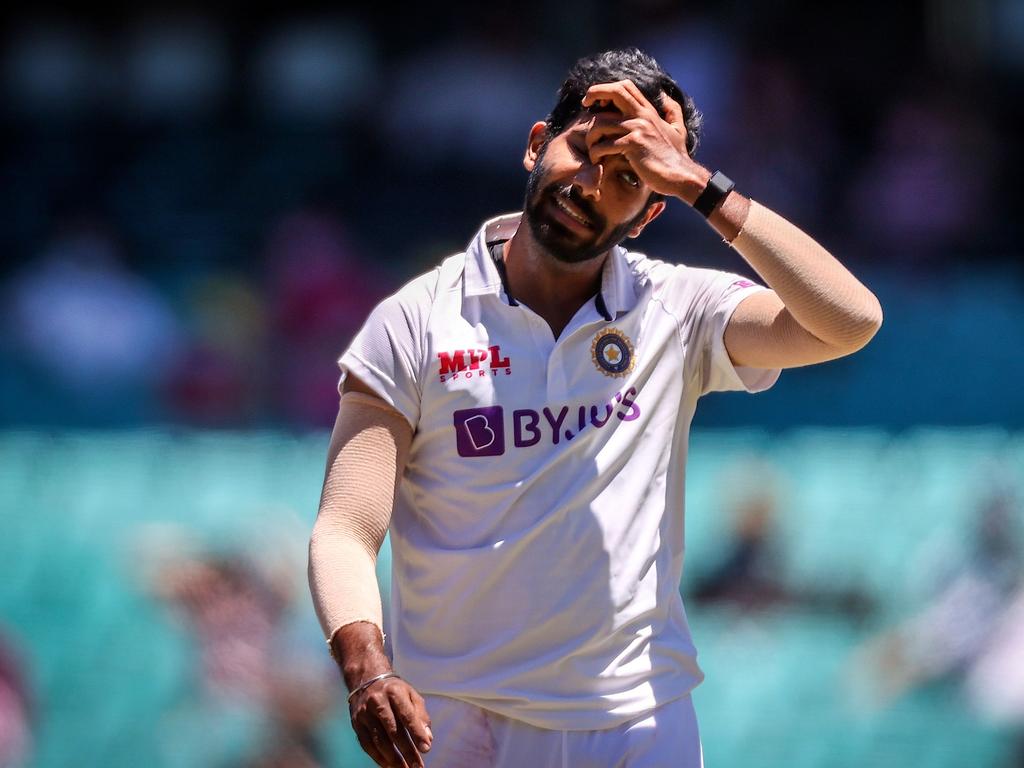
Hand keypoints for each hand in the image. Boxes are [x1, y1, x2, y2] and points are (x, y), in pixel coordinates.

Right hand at [349, 675, 431, 767]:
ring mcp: (364, 713)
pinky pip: (367, 745)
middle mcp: (377, 701)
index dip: (417, 733)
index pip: (407, 715)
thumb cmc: (395, 691)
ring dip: (393, 758)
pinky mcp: (356, 724)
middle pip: (393, 731)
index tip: (426, 749)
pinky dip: (378, 757)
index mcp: (394, 692)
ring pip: (379, 740)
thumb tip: (427, 738)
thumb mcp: (411, 695)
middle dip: (407, 751)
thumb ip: (421, 716)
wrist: (367, 680)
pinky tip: (389, 766)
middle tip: (417, 766)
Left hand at [581, 80, 710, 204]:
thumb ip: (672, 111)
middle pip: (615, 91)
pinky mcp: (633, 144)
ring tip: (591, 150)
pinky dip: (596, 154)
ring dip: (591, 136)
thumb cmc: (677, 156)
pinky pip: (604, 145)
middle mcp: (642, 115)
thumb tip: (665, 96)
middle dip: (594, 93)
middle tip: (584, 105)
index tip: (597, 101)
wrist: (681, 176)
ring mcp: (638, 128)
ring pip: (602, 122)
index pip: (626, 86)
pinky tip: (598, 162)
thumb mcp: (678, 129)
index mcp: (648, 111)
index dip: (607, 88)